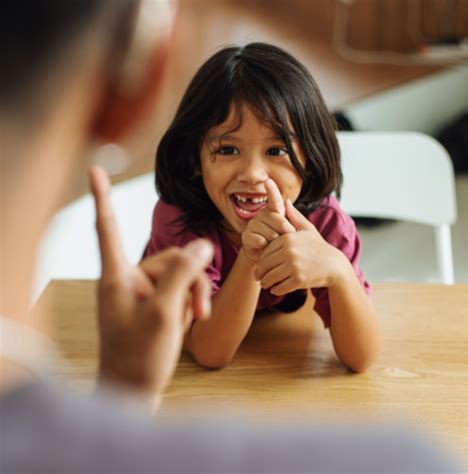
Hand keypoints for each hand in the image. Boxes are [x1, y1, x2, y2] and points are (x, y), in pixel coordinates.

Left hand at [89, 166, 212, 408]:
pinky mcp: (152, 303)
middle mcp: (127, 280)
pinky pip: (178, 289)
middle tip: (199, 310)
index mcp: (117, 277)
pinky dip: (188, 302)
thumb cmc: (140, 357)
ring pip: (179, 274)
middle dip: (192, 280)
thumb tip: (202, 244)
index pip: (108, 228)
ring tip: (196, 319)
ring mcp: (141, 292)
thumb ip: (184, 273)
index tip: (94, 169)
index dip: (103, 196)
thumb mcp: (166, 313)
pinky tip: (188, 322)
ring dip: (193, 294)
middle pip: (170, 257)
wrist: (134, 391)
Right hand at [241, 179, 294, 262]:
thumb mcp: (292, 230)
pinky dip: (266, 247)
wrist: (268, 259)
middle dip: (286, 232)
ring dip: (276, 242)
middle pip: (278, 220)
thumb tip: (287, 201)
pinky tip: (266, 248)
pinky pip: (260, 240)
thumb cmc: (282, 242)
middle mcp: (262, 214)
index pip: (273, 198)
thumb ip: (293, 217)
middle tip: (286, 238)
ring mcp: (252, 224)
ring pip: (270, 232)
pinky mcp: (246, 236)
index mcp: (274, 210)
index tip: (268, 181)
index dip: (271, 190)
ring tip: (275, 245)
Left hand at [255, 199, 347, 294]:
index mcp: (287, 238)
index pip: (265, 251)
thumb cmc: (318, 247)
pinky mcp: (299, 279)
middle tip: (258, 278)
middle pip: (265, 264)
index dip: (260, 260)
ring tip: (265, 284)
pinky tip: (275, 289)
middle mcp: (289, 251)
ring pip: (270, 277)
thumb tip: (284, 200)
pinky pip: (280, 286)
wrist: (335, 266)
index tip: (259, 266)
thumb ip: (294, 216)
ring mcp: (294, 265)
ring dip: (265, 283)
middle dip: (260, 273)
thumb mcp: (307, 229)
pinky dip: (276, 289)